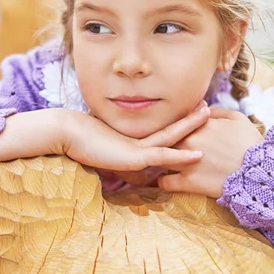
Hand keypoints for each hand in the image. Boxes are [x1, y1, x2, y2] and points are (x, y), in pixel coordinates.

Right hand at [62, 101, 210, 172]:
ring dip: (190, 124)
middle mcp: (138, 139)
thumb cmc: (79, 142)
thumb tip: (124, 168)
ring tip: (207, 112)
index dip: (178, 123)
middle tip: (207, 105)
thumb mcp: (101, 152)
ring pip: (171, 135)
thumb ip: (115, 159)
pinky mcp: (135, 156)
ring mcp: (138, 146)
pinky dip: (181, 157)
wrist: (66, 132)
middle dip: (189, 117)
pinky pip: (162, 156)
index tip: (192, 113)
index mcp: (133, 139)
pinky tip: (197, 156)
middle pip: (170, 127)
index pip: (161, 133)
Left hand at [157, 108, 263, 198]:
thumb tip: (202, 108)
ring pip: (160, 159)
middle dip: (162, 142)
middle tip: (159, 146)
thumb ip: (217, 112)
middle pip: (164, 139)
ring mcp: (187, 162)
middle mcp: (189, 141)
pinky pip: (165, 182)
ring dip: (159, 160)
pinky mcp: (188, 183)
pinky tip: (165, 179)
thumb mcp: (238, 119)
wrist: (260, 172)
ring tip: (159, 163)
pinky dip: (163, 181)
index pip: (177, 122)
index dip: (174, 127)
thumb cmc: (251, 144)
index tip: (174, 133)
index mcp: (200, 125)